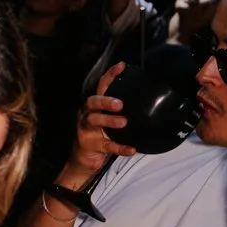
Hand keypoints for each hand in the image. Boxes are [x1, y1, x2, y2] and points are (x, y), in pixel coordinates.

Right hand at [66, 62, 135, 178]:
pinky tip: (131, 149)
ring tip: (123, 122)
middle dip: (105, 101)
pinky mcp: (90, 145)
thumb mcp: (106, 121)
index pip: (100, 87)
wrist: (82, 161)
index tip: (122, 66)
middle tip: (120, 104)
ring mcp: (86, 130)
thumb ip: (118, 112)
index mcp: (92, 106)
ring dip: (108, 120)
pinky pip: (106, 146)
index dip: (110, 75)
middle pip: (93, 102)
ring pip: (94, 121)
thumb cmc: (99, 136)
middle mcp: (86, 115)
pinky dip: (119, 147)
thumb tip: (144, 101)